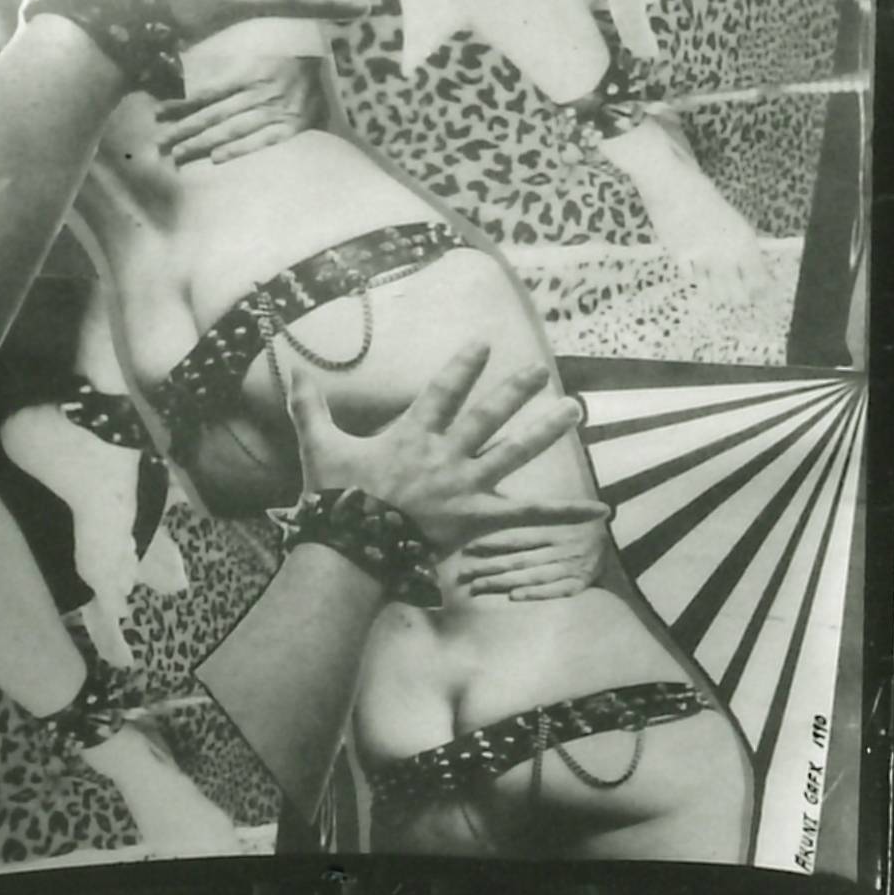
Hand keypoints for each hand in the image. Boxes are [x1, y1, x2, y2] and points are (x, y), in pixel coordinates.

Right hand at [272, 334, 591, 550]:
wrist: (349, 551)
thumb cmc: (334, 501)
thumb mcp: (318, 448)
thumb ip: (309, 405)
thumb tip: (291, 367)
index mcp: (412, 437)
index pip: (442, 393)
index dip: (463, 367)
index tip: (483, 343)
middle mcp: (445, 457)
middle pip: (486, 417)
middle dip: (514, 390)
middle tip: (541, 369)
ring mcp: (465, 487)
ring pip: (513, 453)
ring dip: (545, 431)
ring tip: (575, 409)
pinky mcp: (479, 519)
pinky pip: (529, 515)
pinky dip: (566, 513)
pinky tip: (602, 511)